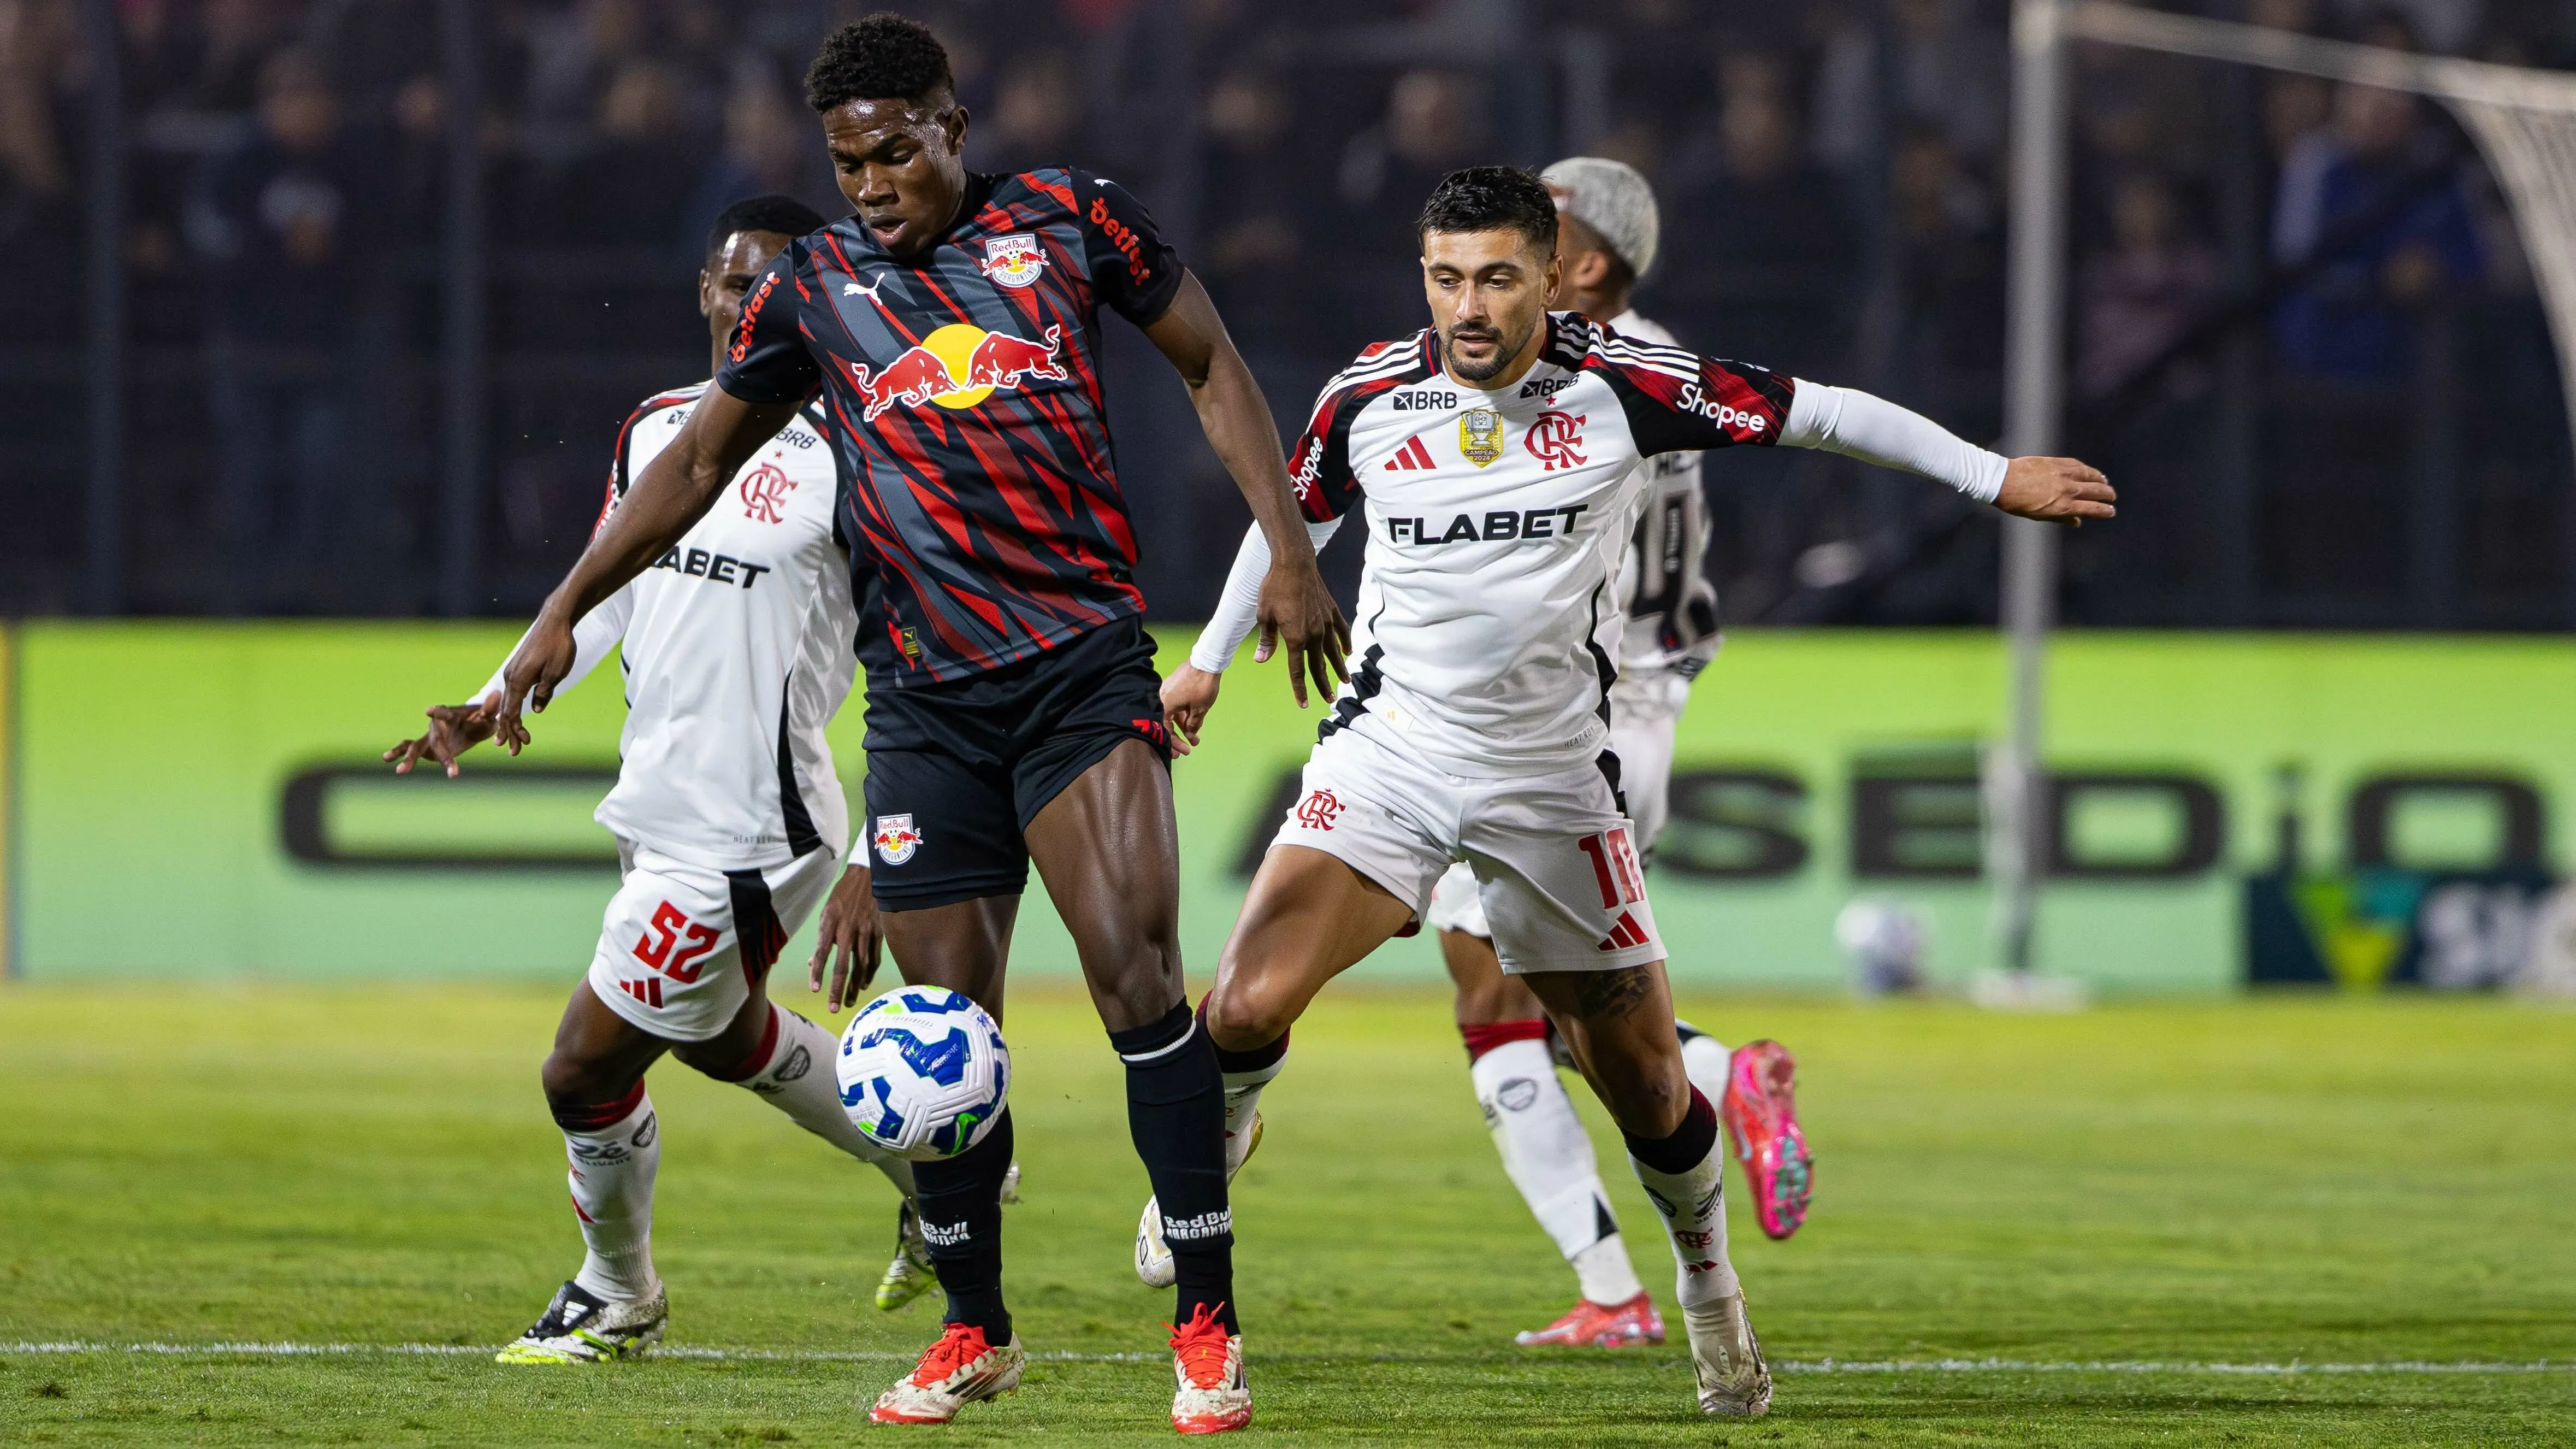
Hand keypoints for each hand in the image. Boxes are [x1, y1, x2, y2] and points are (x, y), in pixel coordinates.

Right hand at [382, 693, 499, 777]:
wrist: (472, 726)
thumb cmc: (480, 720)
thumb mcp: (488, 716)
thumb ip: (490, 708)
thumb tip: (497, 694)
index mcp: (451, 715)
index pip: (444, 713)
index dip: (437, 712)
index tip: (428, 711)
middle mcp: (437, 725)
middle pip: (435, 738)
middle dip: (439, 750)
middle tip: (442, 759)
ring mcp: (430, 736)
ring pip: (416, 746)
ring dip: (409, 758)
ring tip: (399, 770)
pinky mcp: (426, 747)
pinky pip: (411, 750)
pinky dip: (401, 756)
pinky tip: (388, 762)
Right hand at [494, 609, 577, 753]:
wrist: (554, 621)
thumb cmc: (558, 646)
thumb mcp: (556, 673)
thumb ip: (544, 693)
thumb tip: (537, 710)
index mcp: (518, 680)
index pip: (511, 712)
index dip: (514, 730)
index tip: (519, 745)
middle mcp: (510, 676)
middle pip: (506, 710)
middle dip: (509, 732)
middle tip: (514, 752)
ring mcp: (513, 671)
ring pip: (508, 701)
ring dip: (510, 721)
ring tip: (511, 738)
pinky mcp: (518, 667)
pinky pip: (512, 691)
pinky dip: (512, 706)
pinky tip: (513, 715)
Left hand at [807, 863, 884, 1011]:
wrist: (869, 877)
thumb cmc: (842, 897)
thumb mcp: (826, 913)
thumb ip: (821, 939)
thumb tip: (812, 965)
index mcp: (831, 922)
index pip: (822, 952)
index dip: (818, 972)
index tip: (814, 990)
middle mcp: (848, 929)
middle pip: (843, 965)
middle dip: (838, 989)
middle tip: (834, 1008)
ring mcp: (866, 932)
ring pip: (860, 966)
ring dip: (854, 987)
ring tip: (848, 1003)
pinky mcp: (879, 933)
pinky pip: (874, 958)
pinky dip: (869, 974)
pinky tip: (863, 985)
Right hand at [1160, 663, 1223, 755]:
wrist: (1207, 662)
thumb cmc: (1201, 685)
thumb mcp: (1199, 710)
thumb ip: (1193, 725)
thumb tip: (1190, 734)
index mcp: (1163, 704)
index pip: (1165, 729)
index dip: (1174, 743)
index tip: (1183, 751)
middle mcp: (1161, 697)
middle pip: (1166, 723)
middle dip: (1177, 737)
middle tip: (1186, 749)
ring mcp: (1167, 691)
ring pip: (1172, 714)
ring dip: (1183, 726)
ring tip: (1194, 736)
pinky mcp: (1174, 686)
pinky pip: (1175, 705)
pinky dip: (1183, 714)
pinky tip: (1192, 722)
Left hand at [1254, 550, 1349, 707]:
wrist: (1294, 563)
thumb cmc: (1274, 588)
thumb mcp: (1264, 615)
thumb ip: (1266, 640)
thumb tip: (1261, 660)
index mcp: (1295, 638)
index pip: (1298, 670)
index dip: (1300, 689)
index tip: (1304, 704)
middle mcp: (1314, 634)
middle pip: (1319, 666)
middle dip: (1323, 685)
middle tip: (1329, 700)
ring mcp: (1325, 622)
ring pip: (1334, 651)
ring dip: (1339, 668)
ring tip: (1345, 681)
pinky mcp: (1331, 610)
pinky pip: (1341, 630)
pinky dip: (1345, 642)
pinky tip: (1348, 651)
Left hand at [1995, 456, 2115, 526]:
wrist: (2002, 481)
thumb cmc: (2017, 503)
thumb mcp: (2038, 516)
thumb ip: (2060, 518)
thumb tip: (2078, 522)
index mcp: (2063, 506)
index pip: (2092, 509)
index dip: (2104, 511)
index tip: (2111, 511)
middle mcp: (2067, 490)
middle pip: (2096, 491)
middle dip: (2107, 495)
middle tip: (2112, 497)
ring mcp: (2063, 474)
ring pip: (2090, 476)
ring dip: (2100, 480)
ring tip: (2105, 483)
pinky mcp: (2057, 462)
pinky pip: (2078, 465)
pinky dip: (2087, 469)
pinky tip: (2090, 472)